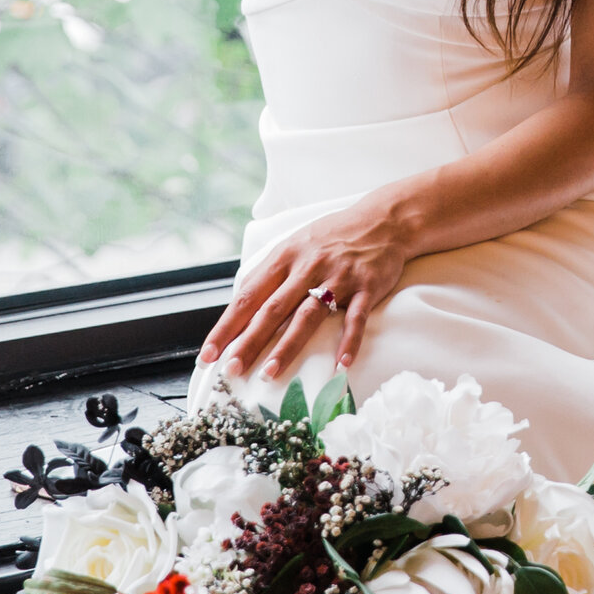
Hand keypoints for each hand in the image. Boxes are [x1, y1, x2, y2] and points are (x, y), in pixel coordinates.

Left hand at [200, 195, 416, 381]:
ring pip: (308, 316)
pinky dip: (349, 342)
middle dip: (250, 341)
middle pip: (273, 309)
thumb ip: (271, 273)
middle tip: (232, 369)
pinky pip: (356, 318)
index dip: (226, 326)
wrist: (384, 220)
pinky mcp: (367, 287)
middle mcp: (309, 267)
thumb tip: (242, 306)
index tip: (208, 353)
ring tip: (270, 372)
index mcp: (285, 257)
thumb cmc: (333, 237)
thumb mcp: (296, 244)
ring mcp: (339, 277)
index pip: (248, 296)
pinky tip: (341, 364)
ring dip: (288, 346)